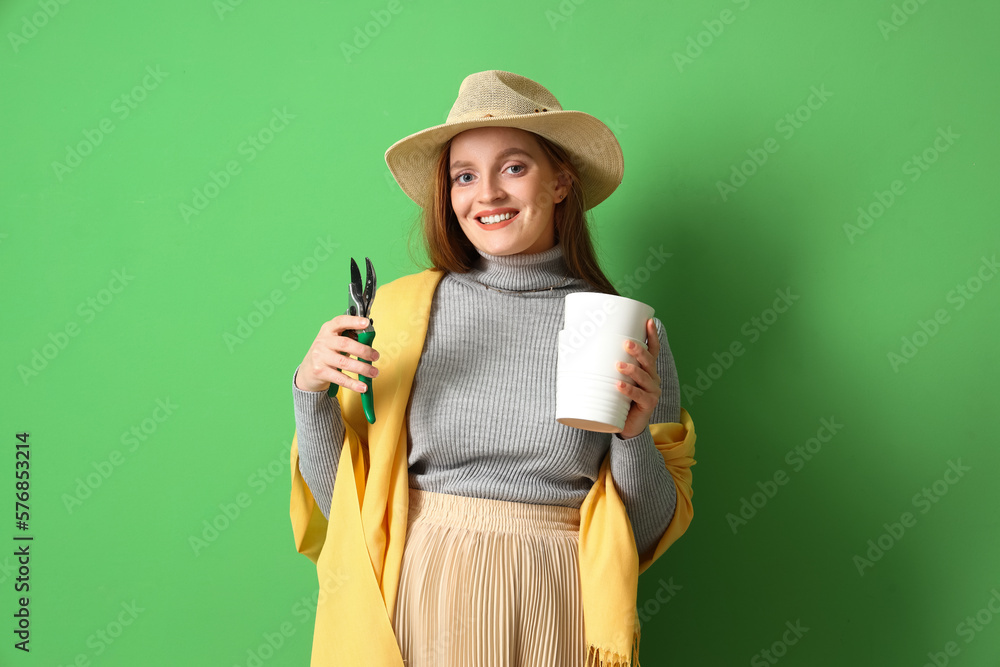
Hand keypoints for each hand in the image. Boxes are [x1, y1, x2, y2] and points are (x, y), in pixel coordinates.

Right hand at [295, 315, 379, 393]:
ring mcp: (320, 357)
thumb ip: (349, 337)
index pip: (340, 322)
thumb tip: (370, 339)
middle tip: (375, 356)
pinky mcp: (320, 372)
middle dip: (363, 351)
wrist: (307, 370)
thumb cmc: (327, 353)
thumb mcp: (334, 341)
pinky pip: (340, 378)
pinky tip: (363, 386)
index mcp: (328, 330)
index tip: (366, 323)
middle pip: (345, 344)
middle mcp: (322, 342)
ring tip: (374, 372)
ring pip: (344, 363)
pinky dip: (353, 383)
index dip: (353, 321)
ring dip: (362, 368)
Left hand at [615, 318, 660, 439]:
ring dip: (632, 369)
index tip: (649, 321)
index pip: (653, 350)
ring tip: (618, 365)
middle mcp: (653, 378)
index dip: (653, 336)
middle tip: (626, 343)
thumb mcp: (614, 380)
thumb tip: (573, 347)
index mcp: (647, 370)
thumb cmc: (618, 399)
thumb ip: (605, 367)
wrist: (627, 426)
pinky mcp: (648, 405)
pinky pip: (639, 396)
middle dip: (639, 351)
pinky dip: (629, 390)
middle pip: (649, 361)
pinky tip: (619, 385)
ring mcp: (652, 392)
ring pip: (644, 377)